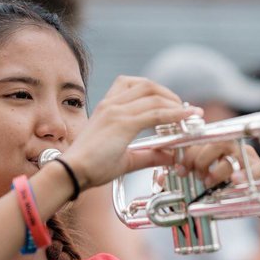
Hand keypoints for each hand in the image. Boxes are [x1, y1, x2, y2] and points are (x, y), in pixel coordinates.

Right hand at [65, 76, 200, 188]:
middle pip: (148, 86)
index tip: (175, 105)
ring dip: (175, 104)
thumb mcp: (126, 159)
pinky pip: (156, 113)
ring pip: (154, 97)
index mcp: (108, 106)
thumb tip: (170, 156)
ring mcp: (116, 111)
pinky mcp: (122, 124)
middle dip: (170, 96)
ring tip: (186, 116)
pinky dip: (175, 115)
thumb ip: (149, 155)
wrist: (72, 173)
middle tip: (184, 111)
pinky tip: (186, 119)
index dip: (160, 93)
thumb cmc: (91, 167)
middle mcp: (112, 104)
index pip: (137, 86)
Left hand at [173, 142, 259, 186]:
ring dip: (216, 170)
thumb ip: (188, 176)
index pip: (201, 139)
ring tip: (208, 182)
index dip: (187, 152)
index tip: (180, 168)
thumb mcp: (208, 181)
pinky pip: (252, 171)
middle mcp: (235, 147)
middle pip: (215, 143)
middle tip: (196, 176)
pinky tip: (234, 182)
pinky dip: (241, 176)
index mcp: (220, 146)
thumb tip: (162, 177)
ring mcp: (250, 159)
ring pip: (231, 155)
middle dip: (200, 160)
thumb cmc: (231, 189)